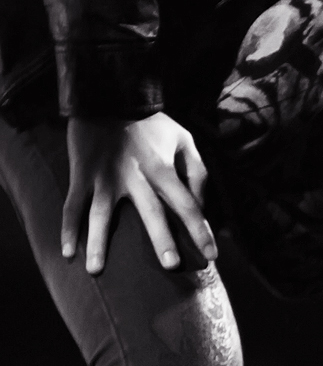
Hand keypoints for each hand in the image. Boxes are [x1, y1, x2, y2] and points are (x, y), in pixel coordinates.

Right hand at [62, 112, 215, 273]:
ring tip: (95, 270)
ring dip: (98, 243)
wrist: (110, 95)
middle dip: (162, 239)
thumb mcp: (184, 140)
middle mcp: (136, 177)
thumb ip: (196, 172)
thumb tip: (200, 205)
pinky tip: (66, 252)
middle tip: (170, 266)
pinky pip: (72, 205)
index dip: (201, 231)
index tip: (211, 256)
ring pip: (102, 215)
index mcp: (163, 169)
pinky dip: (67, 229)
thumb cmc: (151, 123)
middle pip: (152, 212)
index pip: (188, 205)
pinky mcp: (82, 176)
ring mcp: (106, 178)